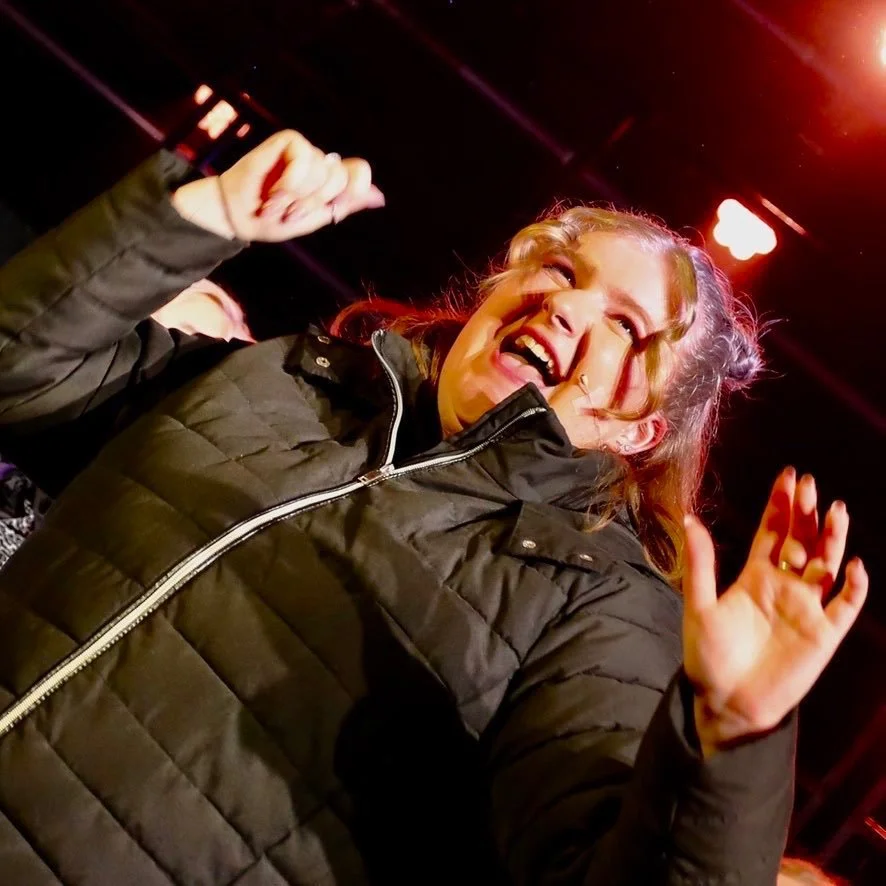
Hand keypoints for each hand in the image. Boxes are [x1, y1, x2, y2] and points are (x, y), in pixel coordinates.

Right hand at [172, 130, 384, 241]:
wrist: (240, 217)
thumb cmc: (273, 220)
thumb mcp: (315, 218)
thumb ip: (345, 205)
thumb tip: (380, 197)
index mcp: (331, 181)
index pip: (359, 172)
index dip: (354, 188)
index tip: (332, 207)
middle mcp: (321, 163)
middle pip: (341, 177)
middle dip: (315, 203)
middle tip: (291, 213)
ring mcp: (305, 151)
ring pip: (322, 170)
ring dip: (297, 196)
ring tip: (277, 204)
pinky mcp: (287, 141)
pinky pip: (304, 156)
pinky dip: (291, 181)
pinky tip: (275, 190)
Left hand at [682, 467, 867, 755]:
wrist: (726, 701)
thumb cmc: (707, 655)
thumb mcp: (699, 605)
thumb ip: (700, 563)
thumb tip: (690, 518)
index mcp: (754, 576)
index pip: (772, 532)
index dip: (780, 504)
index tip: (788, 475)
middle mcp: (784, 586)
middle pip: (802, 541)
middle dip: (807, 513)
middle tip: (810, 483)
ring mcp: (806, 609)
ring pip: (826, 567)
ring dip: (833, 540)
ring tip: (837, 511)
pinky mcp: (823, 636)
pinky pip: (844, 607)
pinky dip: (852, 587)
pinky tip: (851, 567)